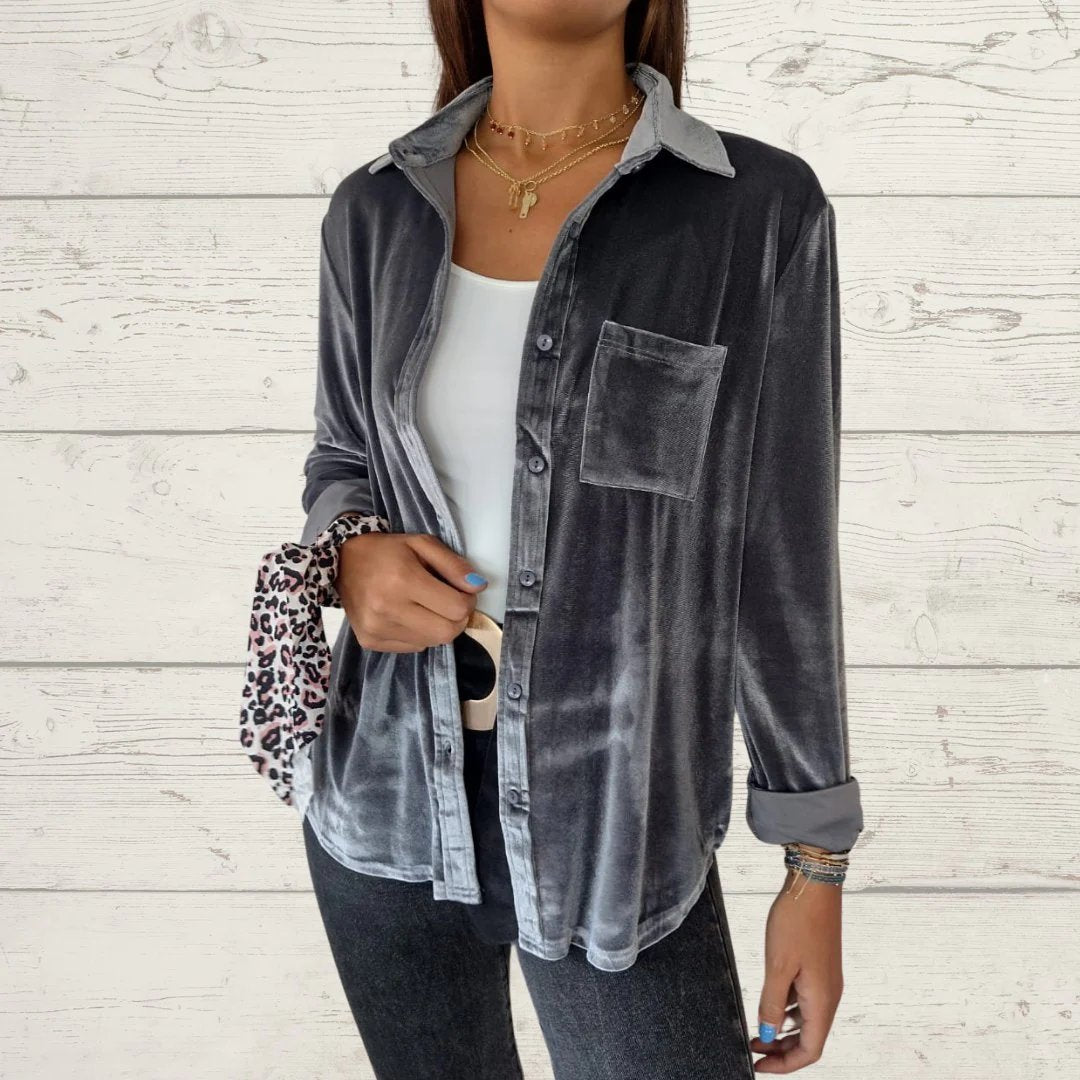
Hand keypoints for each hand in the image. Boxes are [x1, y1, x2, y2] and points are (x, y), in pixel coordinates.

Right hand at [335, 531, 487, 651]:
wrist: (341, 561)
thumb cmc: (387, 550)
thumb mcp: (422, 544)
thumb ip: (453, 565)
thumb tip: (478, 587)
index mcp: (403, 579)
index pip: (456, 608)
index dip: (468, 601)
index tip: (462, 591)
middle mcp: (388, 608)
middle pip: (447, 633)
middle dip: (457, 619)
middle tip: (450, 602)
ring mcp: (377, 629)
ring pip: (432, 642)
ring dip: (438, 626)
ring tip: (426, 606)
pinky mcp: (370, 641)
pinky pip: (413, 647)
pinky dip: (419, 634)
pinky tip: (408, 615)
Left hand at [750, 870, 844, 1072]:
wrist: (813, 885)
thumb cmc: (797, 922)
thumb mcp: (777, 966)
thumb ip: (771, 1004)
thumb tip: (767, 1035)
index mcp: (822, 1001)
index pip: (810, 1050)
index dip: (785, 1064)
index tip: (759, 1066)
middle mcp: (828, 996)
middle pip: (809, 1039)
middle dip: (782, 1050)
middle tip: (754, 1051)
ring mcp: (824, 981)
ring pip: (806, 1020)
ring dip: (782, 1030)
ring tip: (757, 1031)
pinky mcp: (818, 967)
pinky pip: (804, 1000)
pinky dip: (786, 1009)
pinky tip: (769, 1004)